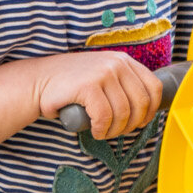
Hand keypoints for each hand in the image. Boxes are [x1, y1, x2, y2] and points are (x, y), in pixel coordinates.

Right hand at [33, 51, 161, 139]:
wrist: (38, 82)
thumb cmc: (71, 86)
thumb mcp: (103, 77)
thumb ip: (123, 86)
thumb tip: (146, 111)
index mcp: (124, 60)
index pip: (154, 87)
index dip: (152, 110)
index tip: (141, 122)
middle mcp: (117, 63)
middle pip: (141, 103)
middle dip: (132, 124)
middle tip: (117, 132)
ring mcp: (103, 72)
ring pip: (123, 113)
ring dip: (115, 130)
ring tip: (104, 132)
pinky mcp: (88, 85)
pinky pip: (105, 117)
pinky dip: (102, 129)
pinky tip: (95, 130)